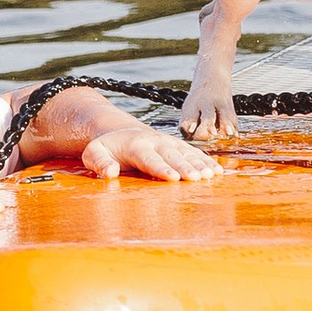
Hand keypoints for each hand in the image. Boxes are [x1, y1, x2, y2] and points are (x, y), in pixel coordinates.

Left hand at [28, 86, 218, 180]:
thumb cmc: (107, 148)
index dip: (161, 168)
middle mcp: (155, 141)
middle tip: (196, 178)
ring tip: (211, 175)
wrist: (121, 132)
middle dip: (185, 167)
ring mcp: (168, 143)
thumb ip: (99, 163)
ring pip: (186, 153)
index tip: (172, 178)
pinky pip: (194, 153)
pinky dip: (206, 161)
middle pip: (172, 156)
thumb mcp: (94, 153)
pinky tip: (217, 171)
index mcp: (136, 145)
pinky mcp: (177, 146)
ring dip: (199, 164)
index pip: (150, 158)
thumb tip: (110, 173)